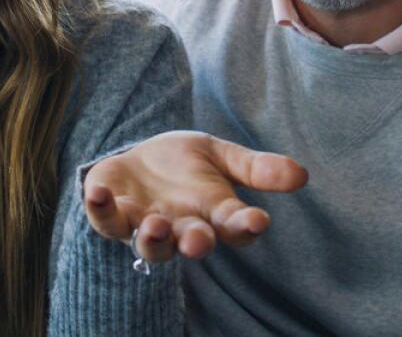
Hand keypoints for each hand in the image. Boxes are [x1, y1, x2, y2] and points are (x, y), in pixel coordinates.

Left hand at [84, 130, 307, 263]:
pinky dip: (100, 209)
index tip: (258, 221)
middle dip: (194, 244)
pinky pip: (104, 221)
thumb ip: (256, 169)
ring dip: (150, 238)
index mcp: (213, 216)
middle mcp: (180, 228)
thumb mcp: (222, 156)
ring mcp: (144, 225)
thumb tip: (302, 175)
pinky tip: (99, 192)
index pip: (235, 228)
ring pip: (148, 245)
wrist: (140, 157)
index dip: (246, 226)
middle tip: (198, 241)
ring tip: (153, 224)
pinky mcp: (112, 215)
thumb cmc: (186, 163)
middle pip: (191, 244)